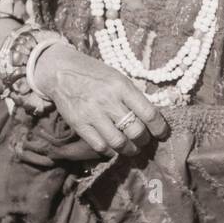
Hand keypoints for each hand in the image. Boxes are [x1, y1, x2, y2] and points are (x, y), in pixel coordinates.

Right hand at [33, 45, 168, 156]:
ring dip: (129, 149)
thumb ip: (132, 97)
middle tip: (143, 141)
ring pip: (119, 143)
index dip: (159, 128)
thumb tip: (151, 119)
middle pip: (135, 131)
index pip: (149, 113)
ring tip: (130, 148)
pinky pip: (100, 146)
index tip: (162, 134)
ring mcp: (92, 114)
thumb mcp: (117, 78)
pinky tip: (112, 147)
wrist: (61, 71)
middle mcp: (108, 100)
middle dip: (144, 140)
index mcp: (121, 86)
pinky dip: (110, 151)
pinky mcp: (79, 124)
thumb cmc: (94, 74)